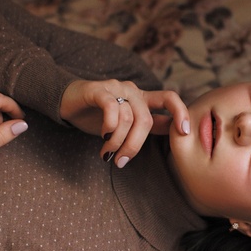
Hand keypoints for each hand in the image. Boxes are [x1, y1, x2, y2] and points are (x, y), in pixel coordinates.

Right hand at [60, 79, 189, 167]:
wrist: (66, 102)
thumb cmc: (96, 116)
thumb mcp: (124, 125)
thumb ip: (145, 128)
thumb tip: (171, 134)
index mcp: (143, 99)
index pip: (169, 100)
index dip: (181, 114)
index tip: (185, 132)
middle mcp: (133, 91)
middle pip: (145, 120)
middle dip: (134, 146)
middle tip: (121, 161)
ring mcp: (116, 88)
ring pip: (127, 119)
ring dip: (117, 142)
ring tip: (106, 153)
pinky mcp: (98, 90)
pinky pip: (112, 108)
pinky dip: (110, 126)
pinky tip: (103, 136)